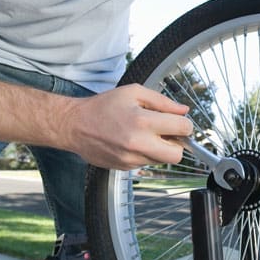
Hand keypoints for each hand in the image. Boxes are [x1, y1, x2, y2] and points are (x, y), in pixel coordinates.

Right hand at [63, 84, 192, 169]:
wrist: (75, 125)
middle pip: (177, 154)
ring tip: (145, 134)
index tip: (178, 121)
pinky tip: (133, 141)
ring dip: (160, 149)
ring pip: (162, 160)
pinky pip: (146, 163)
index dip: (184, 123)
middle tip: (167, 132)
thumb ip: (162, 101)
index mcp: (143, 121)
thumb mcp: (134, 92)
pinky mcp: (125, 167)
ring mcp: (131, 159)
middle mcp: (138, 143)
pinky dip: (146, 154)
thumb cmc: (103, 106)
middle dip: (177, 143)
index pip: (182, 128)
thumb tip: (183, 110)